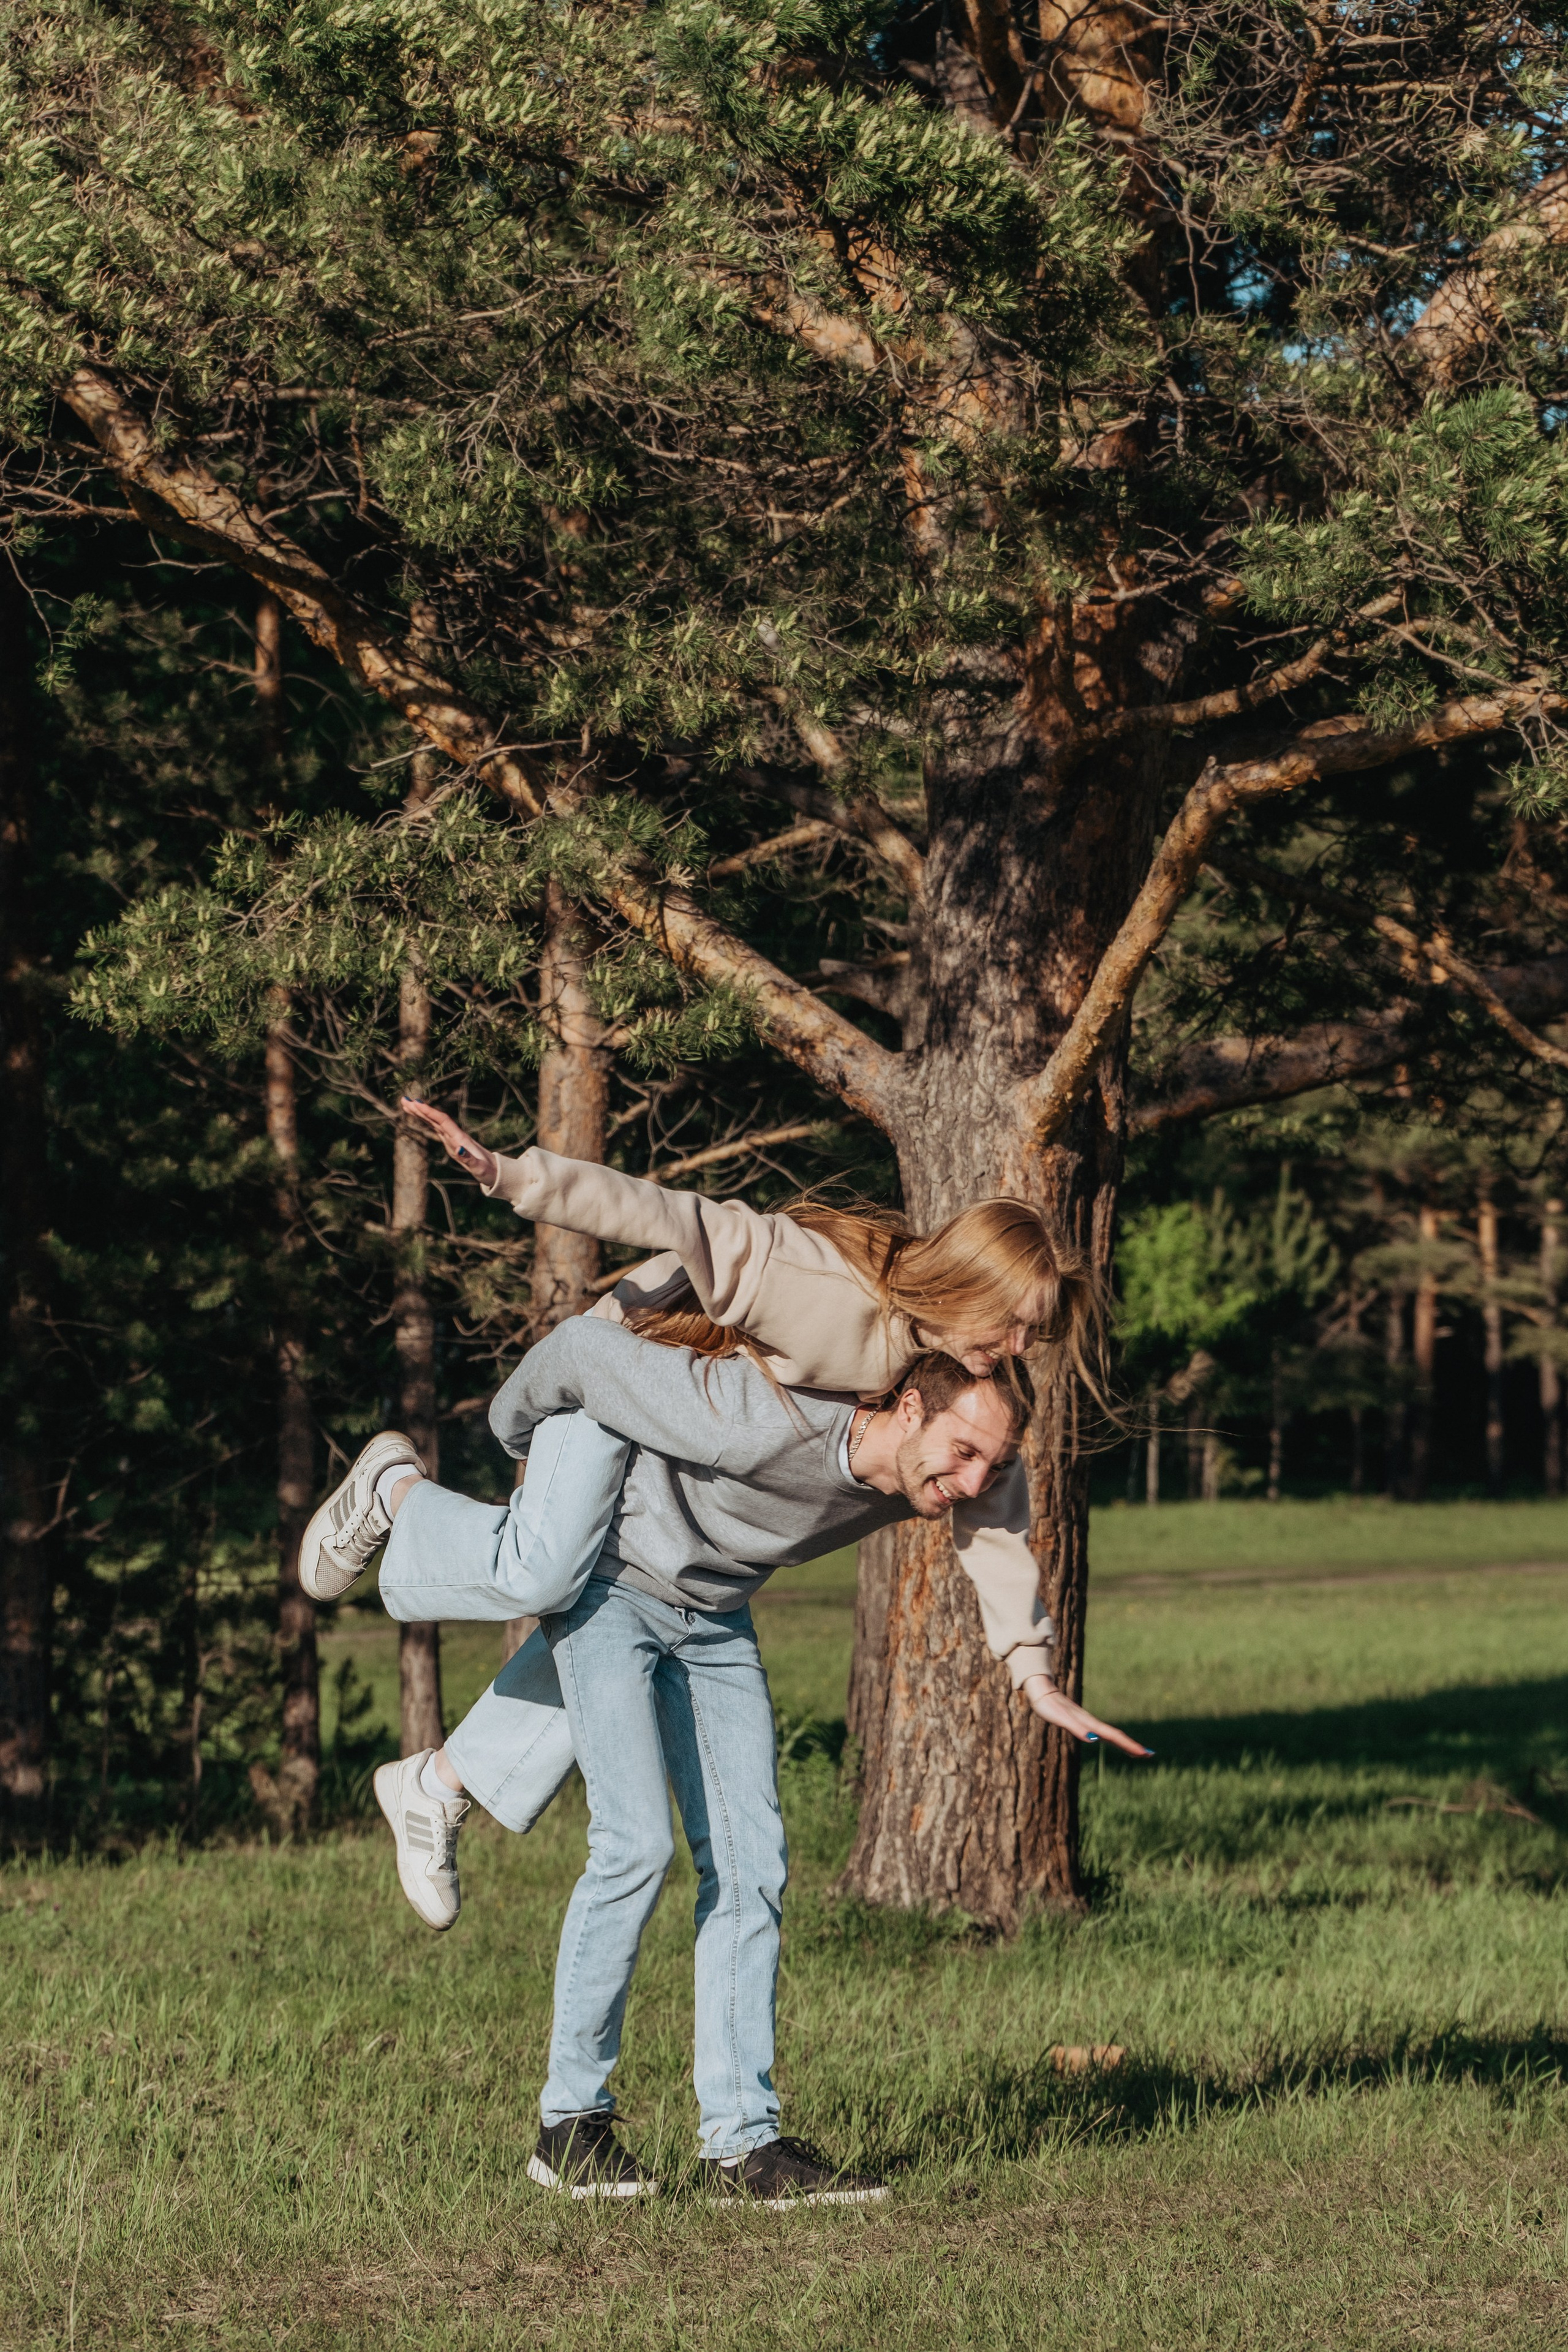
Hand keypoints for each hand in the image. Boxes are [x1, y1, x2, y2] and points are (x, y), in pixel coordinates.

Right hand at [401, 1096, 498, 1189]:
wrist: (497, 1171)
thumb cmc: (488, 1171)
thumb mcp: (479, 1168)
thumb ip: (469, 1158)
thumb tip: (458, 1148)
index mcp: (460, 1139)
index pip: (442, 1121)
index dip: (429, 1112)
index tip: (416, 1103)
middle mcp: (456, 1136)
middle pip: (436, 1118)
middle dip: (420, 1109)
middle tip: (404, 1099)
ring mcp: (453, 1139)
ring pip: (435, 1122)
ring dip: (421, 1113)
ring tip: (407, 1104)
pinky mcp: (452, 1143)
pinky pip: (437, 1129)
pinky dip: (427, 1121)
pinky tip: (420, 1117)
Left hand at [1020, 1674, 1152, 1758]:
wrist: (1042, 1690)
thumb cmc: (1049, 1706)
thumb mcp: (1061, 1718)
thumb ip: (1077, 1728)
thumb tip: (1094, 1739)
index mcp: (1089, 1723)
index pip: (1114, 1736)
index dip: (1129, 1745)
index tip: (1145, 1753)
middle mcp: (1091, 1722)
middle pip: (1116, 1735)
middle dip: (1132, 1745)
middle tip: (1149, 1755)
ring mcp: (1087, 1721)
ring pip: (1110, 1734)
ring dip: (1125, 1743)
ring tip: (1137, 1751)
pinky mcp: (1082, 1721)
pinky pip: (1102, 1732)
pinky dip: (1112, 1739)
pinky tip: (1111, 1741)